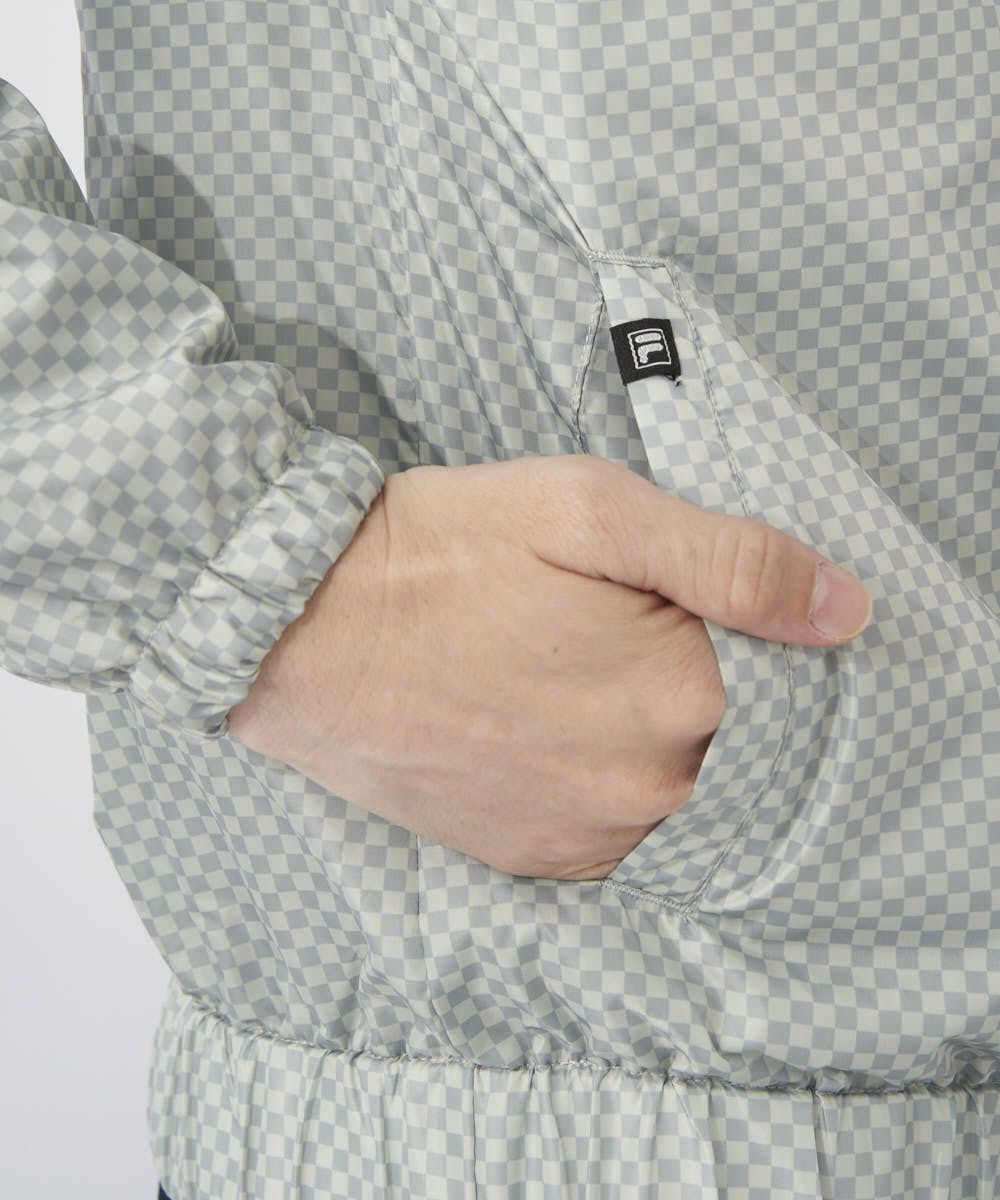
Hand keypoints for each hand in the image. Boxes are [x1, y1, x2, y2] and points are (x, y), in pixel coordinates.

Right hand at [226, 454, 871, 879]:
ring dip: (633, 728)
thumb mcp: (589, 510)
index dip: (715, 615)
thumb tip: (849, 609)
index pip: (770, 665)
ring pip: (666, 779)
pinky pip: (610, 826)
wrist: (298, 632)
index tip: (647, 590)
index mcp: (682, 696)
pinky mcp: (535, 859)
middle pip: (719, 727)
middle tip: (584, 621)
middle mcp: (649, 787)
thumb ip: (732, 559)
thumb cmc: (440, 552)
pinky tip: (539, 725)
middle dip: (676, 672)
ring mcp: (589, 833)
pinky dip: (596, 776)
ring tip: (551, 669)